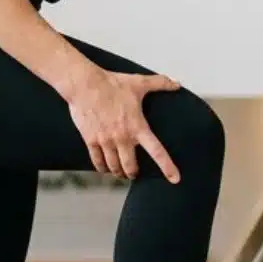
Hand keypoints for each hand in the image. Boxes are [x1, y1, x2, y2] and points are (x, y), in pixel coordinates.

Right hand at [64, 67, 182, 182]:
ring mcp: (105, 140)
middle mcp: (122, 137)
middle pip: (130, 167)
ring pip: (114, 167)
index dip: (167, 167)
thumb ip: (160, 83)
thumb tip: (177, 84)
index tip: (175, 179)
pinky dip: (102, 168)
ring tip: (120, 173)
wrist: (84, 85)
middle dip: (133, 173)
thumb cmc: (111, 83)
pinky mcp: (90, 140)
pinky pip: (97, 161)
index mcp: (137, 126)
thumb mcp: (139, 82)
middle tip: (133, 174)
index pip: (157, 151)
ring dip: (118, 172)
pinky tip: (104, 169)